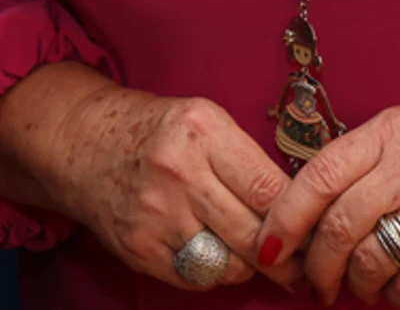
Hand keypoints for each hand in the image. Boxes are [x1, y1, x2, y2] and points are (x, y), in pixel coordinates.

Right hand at [0, 66, 298, 291]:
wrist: (80, 143)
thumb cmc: (152, 131)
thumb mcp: (202, 121)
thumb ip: (245, 159)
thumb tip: (301, 207)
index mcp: (201, 130)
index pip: (269, 189)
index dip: (302, 219)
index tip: (318, 231)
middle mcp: (178, 172)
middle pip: (255, 235)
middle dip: (287, 257)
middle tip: (301, 263)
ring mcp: (155, 214)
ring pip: (230, 264)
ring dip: (248, 265)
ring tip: (252, 253)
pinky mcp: (139, 248)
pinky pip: (198, 277)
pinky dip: (212, 271)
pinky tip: (211, 251)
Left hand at [251, 101, 399, 305]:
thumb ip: (367, 160)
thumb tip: (310, 205)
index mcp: (392, 130)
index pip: (318, 176)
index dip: (284, 217)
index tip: (270, 245)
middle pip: (339, 227)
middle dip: (316, 265)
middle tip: (314, 281)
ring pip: (372, 262)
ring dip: (358, 284)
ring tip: (361, 285)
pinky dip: (396, 298)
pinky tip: (398, 290)